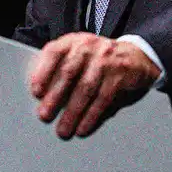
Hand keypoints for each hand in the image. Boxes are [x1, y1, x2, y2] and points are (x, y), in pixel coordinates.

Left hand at [28, 32, 159, 138]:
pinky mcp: (120, 75)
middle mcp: (89, 47)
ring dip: (72, 113)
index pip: (55, 51)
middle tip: (45, 116)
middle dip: (55, 97)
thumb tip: (42, 98)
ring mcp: (106, 60)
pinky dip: (91, 116)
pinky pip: (103, 99)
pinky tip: (83, 128)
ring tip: (63, 130)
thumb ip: (61, 69)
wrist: (135, 56)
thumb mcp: (79, 55)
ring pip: (85, 89)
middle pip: (69, 73)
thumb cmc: (99, 60)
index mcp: (74, 41)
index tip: (36, 92)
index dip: (43, 71)